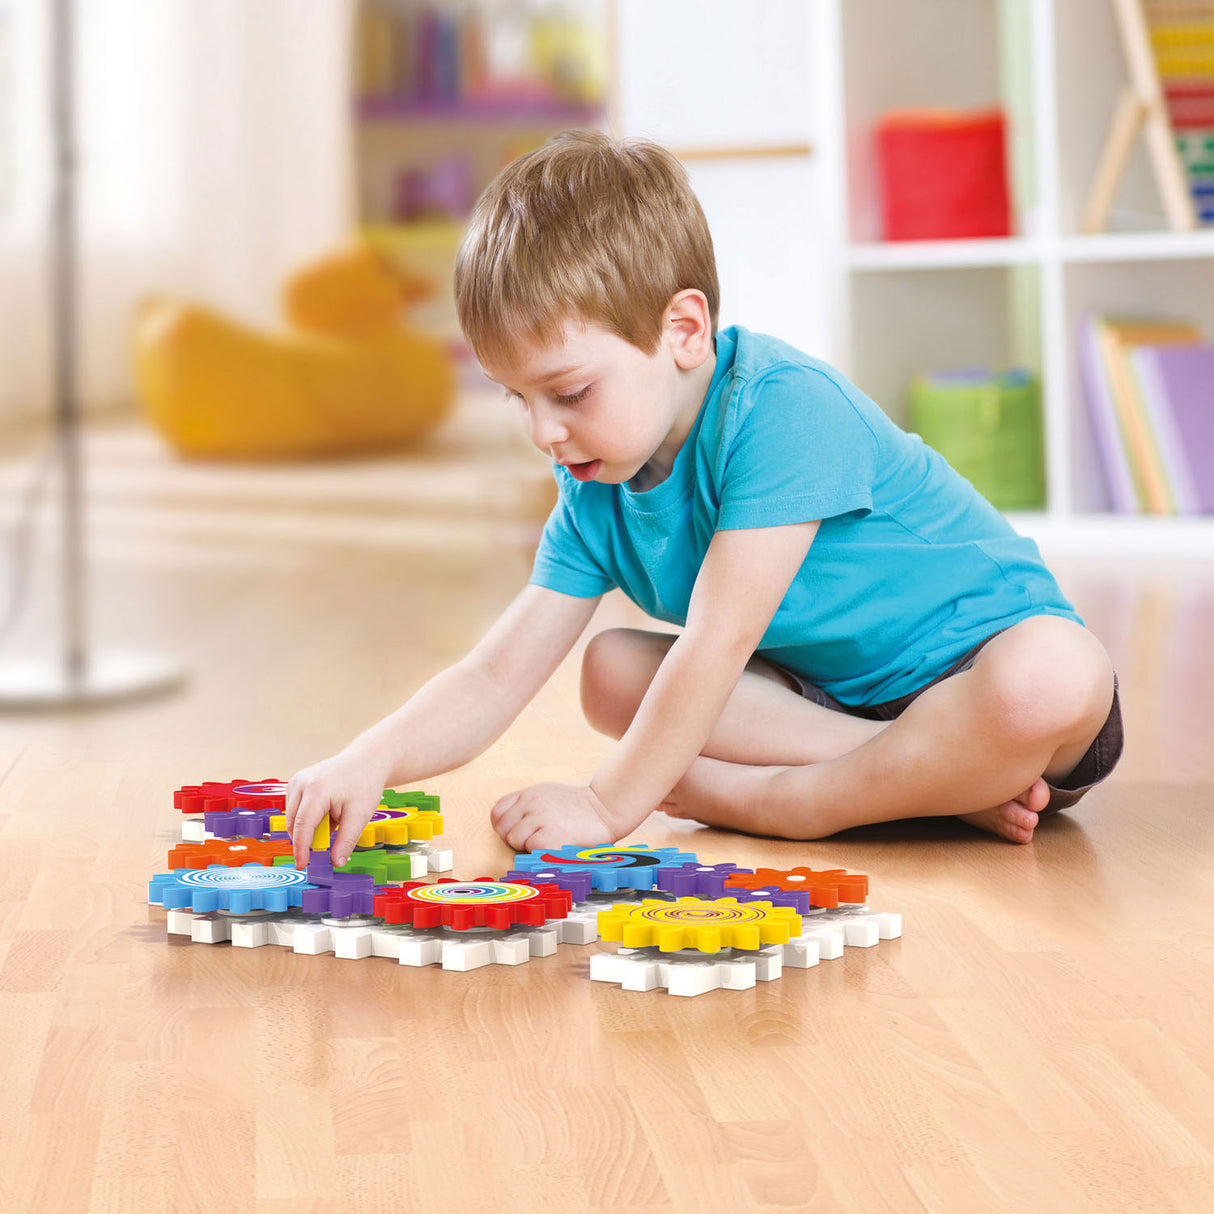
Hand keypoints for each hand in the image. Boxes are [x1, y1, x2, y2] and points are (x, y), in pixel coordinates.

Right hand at [284, 750, 388, 867]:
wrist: (365, 760)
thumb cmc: (364, 784)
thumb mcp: (360, 815)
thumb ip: (346, 840)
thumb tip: (336, 863)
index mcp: (316, 790)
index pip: (302, 826)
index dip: (301, 849)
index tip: (302, 865)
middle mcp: (301, 783)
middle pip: (295, 823)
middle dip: (307, 839)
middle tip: (330, 843)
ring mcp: (296, 781)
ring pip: (293, 818)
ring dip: (308, 827)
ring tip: (334, 818)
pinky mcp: (296, 783)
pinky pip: (295, 809)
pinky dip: (307, 818)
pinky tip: (327, 812)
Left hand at [489, 782, 616, 851]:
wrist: (606, 808)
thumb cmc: (577, 807)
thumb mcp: (547, 794)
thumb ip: (526, 805)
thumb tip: (505, 825)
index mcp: (529, 793)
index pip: (497, 812)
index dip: (504, 826)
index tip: (518, 832)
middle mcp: (532, 802)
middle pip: (503, 829)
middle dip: (516, 838)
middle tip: (536, 838)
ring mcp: (541, 817)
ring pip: (515, 840)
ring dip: (529, 845)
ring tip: (549, 840)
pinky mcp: (551, 835)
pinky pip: (532, 848)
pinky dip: (541, 852)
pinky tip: (556, 845)